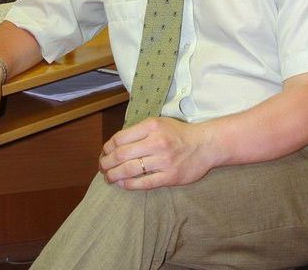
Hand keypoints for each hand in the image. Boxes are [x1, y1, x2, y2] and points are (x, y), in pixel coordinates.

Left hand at [99, 117, 213, 189]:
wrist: (205, 145)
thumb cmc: (178, 133)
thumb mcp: (158, 123)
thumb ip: (139, 132)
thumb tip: (115, 144)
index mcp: (151, 126)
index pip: (120, 138)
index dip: (107, 147)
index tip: (105, 153)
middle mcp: (156, 142)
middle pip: (121, 155)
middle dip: (106, 163)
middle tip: (102, 167)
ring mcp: (163, 161)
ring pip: (129, 170)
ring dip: (114, 175)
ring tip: (108, 177)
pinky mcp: (170, 176)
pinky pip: (144, 183)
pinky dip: (129, 184)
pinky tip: (122, 183)